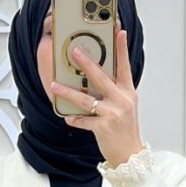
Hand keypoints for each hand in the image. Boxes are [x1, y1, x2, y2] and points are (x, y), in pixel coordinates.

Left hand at [49, 25, 143, 170]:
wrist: (130, 154)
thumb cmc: (125, 129)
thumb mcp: (125, 105)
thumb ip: (113, 91)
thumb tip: (93, 78)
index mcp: (128, 92)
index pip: (124, 66)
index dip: (122, 48)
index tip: (118, 32)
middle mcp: (122, 100)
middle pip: (101, 77)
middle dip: (86, 63)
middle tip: (74, 51)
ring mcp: (113, 113)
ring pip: (86, 99)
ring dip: (68, 92)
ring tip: (55, 85)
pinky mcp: (103, 127)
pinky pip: (83, 120)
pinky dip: (74, 119)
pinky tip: (68, 117)